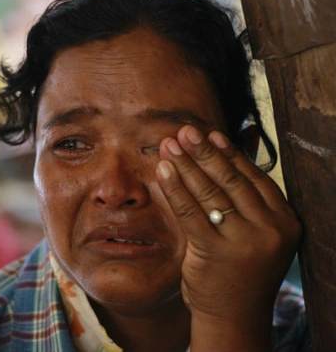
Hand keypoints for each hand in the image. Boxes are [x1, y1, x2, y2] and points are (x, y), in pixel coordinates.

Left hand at [156, 125, 300, 350]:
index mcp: (286, 221)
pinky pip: (190, 211)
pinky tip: (163, 170)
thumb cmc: (241, 271)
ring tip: (170, 144)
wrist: (235, 317)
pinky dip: (174, 187)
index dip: (228, 153)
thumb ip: (244, 203)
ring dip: (186, 164)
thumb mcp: (254, 235)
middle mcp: (271, 229)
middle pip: (231, 180)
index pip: (253, 177)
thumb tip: (219, 158)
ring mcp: (245, 241)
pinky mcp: (216, 252)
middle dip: (204, 152)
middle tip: (185, 131)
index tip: (210, 134)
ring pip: (210, 192)